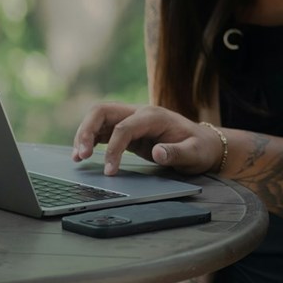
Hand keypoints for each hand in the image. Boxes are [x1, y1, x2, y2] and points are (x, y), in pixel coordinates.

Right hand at [72, 103, 222, 175]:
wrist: (205, 143)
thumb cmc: (199, 148)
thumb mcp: (194, 153)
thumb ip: (176, 153)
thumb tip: (158, 153)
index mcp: (154, 116)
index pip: (124, 127)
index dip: (113, 149)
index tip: (109, 171)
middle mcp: (139, 112)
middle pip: (102, 111)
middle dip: (87, 131)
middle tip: (80, 155)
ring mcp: (132, 119)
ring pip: (98, 118)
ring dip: (84, 134)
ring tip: (77, 157)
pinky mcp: (128, 129)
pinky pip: (103, 129)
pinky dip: (90, 139)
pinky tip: (82, 154)